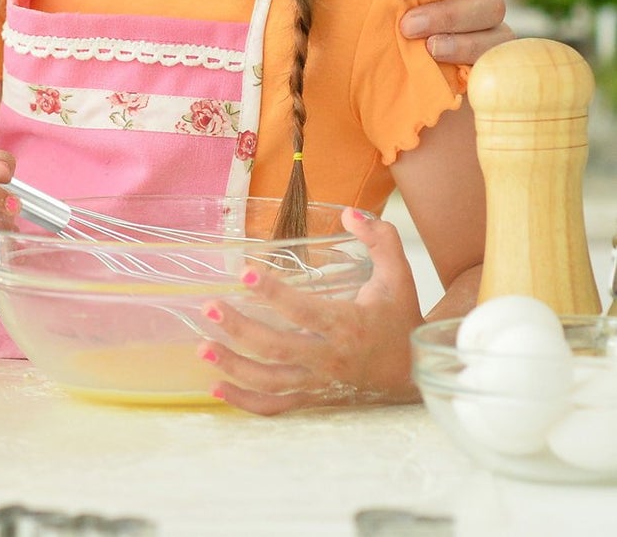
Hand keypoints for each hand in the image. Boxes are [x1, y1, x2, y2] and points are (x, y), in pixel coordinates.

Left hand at [198, 209, 422, 413]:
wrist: (415, 372)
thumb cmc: (400, 318)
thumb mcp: (399, 275)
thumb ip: (379, 239)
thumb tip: (350, 213)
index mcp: (348, 325)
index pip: (305, 311)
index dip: (274, 293)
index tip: (244, 273)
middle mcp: (330, 359)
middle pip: (278, 348)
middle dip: (240, 329)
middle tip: (210, 307)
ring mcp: (320, 383)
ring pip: (271, 381)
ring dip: (234, 366)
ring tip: (203, 347)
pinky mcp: (314, 397)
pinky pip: (276, 406)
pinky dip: (245, 401)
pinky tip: (216, 387)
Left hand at [374, 0, 511, 62]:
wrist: (367, 7)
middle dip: (449, 12)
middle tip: (407, 24)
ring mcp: (481, 22)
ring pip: (495, 31)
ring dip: (461, 40)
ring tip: (426, 47)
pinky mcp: (481, 54)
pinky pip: (496, 62)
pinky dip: (473, 62)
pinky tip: (442, 67)